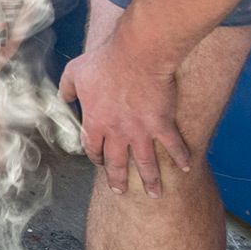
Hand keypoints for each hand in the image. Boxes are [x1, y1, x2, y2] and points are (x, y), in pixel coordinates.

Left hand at [57, 40, 192, 196]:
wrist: (137, 55)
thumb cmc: (105, 61)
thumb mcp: (75, 71)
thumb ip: (66, 88)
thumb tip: (63, 97)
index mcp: (95, 123)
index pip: (93, 148)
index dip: (97, 158)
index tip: (101, 164)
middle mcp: (117, 133)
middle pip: (117, 163)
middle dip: (119, 180)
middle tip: (121, 192)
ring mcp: (141, 131)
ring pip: (145, 163)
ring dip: (151, 180)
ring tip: (155, 194)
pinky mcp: (162, 123)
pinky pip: (173, 145)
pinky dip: (181, 158)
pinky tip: (187, 169)